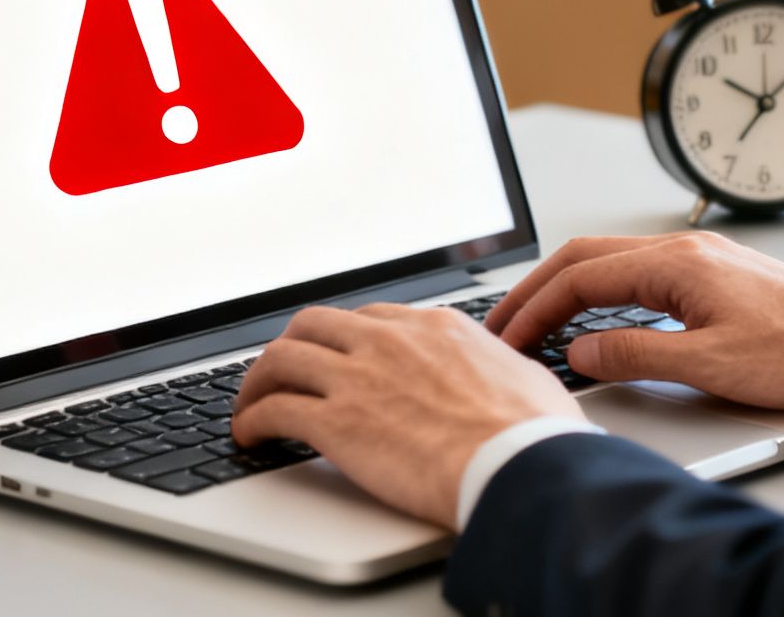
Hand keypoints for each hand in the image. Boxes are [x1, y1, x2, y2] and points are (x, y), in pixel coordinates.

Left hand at [230, 303, 581, 528]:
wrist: (517, 464)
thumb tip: (505, 375)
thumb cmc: (531, 433)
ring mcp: (359, 378)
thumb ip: (497, 368)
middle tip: (283, 373)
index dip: (344, 339)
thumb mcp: (523, 375)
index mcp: (435, 328)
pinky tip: (251, 436)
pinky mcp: (337, 422)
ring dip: (259, 382)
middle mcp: (390, 342)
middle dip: (292, 347)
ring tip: (252, 404)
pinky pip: (275, 409)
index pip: (370, 319)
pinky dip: (253, 420)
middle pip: (315, 324)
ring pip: (282, 358)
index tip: (336, 358)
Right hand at [487, 231, 783, 413]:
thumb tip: (582, 353)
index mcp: (677, 263)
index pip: (581, 277)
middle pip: (587, 258)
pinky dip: (603, 294)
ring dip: (569, 291)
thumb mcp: (708, 365)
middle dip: (538, 290)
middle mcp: (685, 251)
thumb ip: (637, 356)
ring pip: (613, 264)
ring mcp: (701, 261)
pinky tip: (599, 320)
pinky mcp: (716, 277)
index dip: (535, 309)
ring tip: (539, 323)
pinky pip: (640, 276)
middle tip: (504, 324)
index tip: (509, 337)